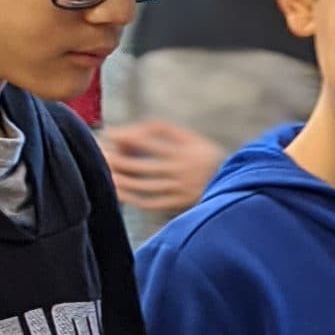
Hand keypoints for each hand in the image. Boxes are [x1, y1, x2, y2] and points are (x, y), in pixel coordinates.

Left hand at [100, 121, 223, 212]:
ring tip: (103, 172)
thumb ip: (163, 131)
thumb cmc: (206, 157)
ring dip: (121, 180)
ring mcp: (180, 190)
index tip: (109, 134)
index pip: (150, 142)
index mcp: (186, 151)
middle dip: (118, 160)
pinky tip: (118, 191)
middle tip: (98, 154)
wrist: (236, 185)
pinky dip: (134, 198)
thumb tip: (132, 130)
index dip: (127, 137)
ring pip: (144, 186)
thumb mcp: (191, 138)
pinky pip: (152, 202)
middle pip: (143, 166)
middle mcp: (182, 171)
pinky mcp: (179, 204)